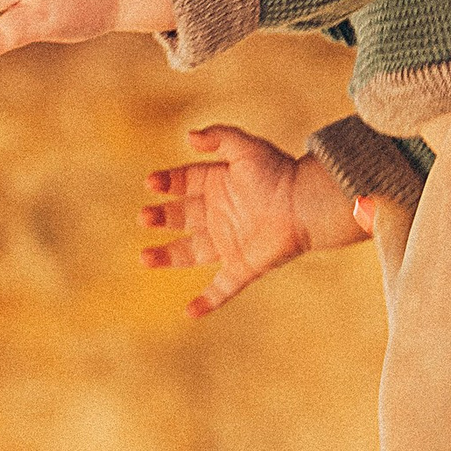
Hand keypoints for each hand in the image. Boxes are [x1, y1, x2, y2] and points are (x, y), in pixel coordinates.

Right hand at [139, 129, 364, 315]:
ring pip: (191, 252)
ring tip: (144, 258)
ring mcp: (230, 242)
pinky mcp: (244, 266)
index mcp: (219, 184)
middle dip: (161, 218)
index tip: (152, 183)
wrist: (306, 205)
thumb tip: (188, 137)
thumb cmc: (279, 173)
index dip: (167, 182)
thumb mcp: (247, 148)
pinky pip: (223, 288)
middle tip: (144, 218)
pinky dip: (208, 301)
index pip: (185, 182)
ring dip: (167, 256)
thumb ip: (219, 137)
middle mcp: (220, 214)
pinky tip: (190, 313)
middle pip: (182, 217)